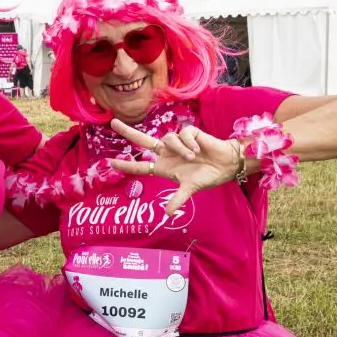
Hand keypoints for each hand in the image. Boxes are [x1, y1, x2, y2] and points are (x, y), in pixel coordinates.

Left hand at [107, 119, 242, 215]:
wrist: (226, 165)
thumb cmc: (207, 176)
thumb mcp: (190, 189)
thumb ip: (178, 199)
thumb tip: (168, 214)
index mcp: (163, 167)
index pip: (140, 165)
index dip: (126, 164)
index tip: (110, 162)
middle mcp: (167, 153)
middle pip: (143, 140)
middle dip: (128, 132)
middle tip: (112, 122)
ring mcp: (177, 143)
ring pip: (168, 138)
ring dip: (180, 148)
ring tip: (193, 157)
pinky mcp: (189, 133)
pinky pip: (183, 134)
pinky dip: (189, 142)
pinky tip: (198, 149)